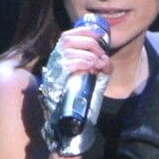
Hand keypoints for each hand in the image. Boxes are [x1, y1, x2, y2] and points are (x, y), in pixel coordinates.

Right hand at [38, 21, 113, 155]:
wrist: (70, 126)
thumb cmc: (82, 103)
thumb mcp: (94, 81)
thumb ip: (101, 69)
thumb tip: (105, 60)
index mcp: (60, 59)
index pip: (67, 35)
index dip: (83, 32)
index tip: (98, 36)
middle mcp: (53, 63)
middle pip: (68, 39)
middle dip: (89, 42)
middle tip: (101, 55)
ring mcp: (53, 72)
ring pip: (68, 49)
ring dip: (88, 53)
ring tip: (98, 64)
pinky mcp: (55, 82)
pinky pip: (68, 64)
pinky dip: (84, 62)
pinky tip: (93, 68)